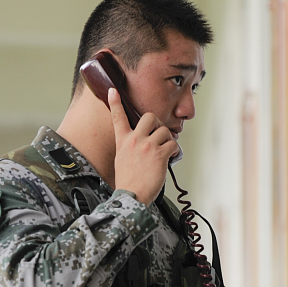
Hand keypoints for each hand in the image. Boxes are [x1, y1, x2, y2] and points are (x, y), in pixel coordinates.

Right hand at [109, 88, 177, 203]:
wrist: (131, 196)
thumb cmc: (128, 181)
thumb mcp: (122, 159)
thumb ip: (129, 146)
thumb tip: (141, 142)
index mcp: (123, 141)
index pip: (117, 117)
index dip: (115, 102)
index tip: (113, 90)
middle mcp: (134, 140)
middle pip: (150, 117)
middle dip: (158, 123)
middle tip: (160, 134)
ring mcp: (147, 146)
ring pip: (165, 131)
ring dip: (169, 140)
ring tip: (166, 151)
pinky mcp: (159, 155)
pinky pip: (173, 145)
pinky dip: (175, 151)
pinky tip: (171, 158)